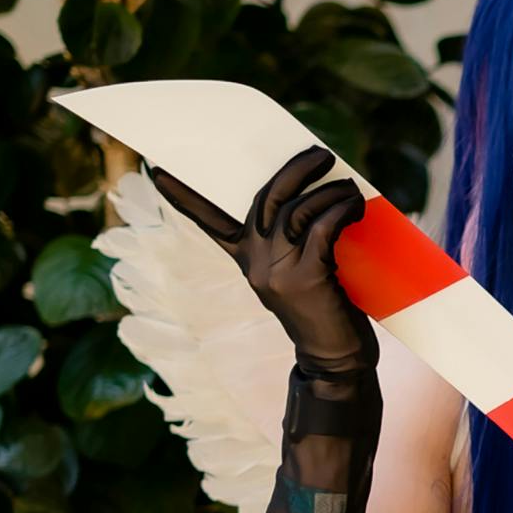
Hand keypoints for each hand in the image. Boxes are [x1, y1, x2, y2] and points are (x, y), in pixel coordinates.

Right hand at [153, 147, 377, 377]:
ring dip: (329, 191)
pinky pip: (323, 226)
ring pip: (297, 208)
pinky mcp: (306, 277)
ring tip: (349, 189)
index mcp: (246, 258)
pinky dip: (341, 209)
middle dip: (294, 168)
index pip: (209, 222)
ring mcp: (277, 269)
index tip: (158, 170)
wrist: (334, 359)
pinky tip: (355, 206)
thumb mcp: (300, 272)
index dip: (184, 196)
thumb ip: (296, 241)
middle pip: (266, 197)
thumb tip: (319, 193)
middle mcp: (255, 261)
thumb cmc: (324, 308)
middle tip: (320, 154)